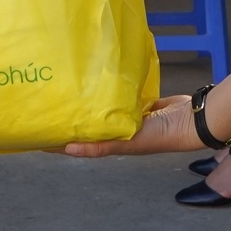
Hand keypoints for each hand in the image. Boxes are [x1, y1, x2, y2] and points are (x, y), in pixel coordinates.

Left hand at [63, 94, 201, 157]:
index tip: (39, 133)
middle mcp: (120, 130)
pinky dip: (111, 92)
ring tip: (70, 91)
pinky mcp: (142, 102)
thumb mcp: (128, 143)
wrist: (191, 120)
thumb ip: (102, 146)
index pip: (81, 142)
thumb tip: (69, 148)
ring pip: (104, 109)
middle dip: (73, 117)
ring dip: (90, 104)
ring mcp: (131, 115)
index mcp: (114, 143)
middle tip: (51, 104)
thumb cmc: (160, 135)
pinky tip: (100, 82)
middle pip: (90, 124)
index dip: (60, 140)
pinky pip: (123, 96)